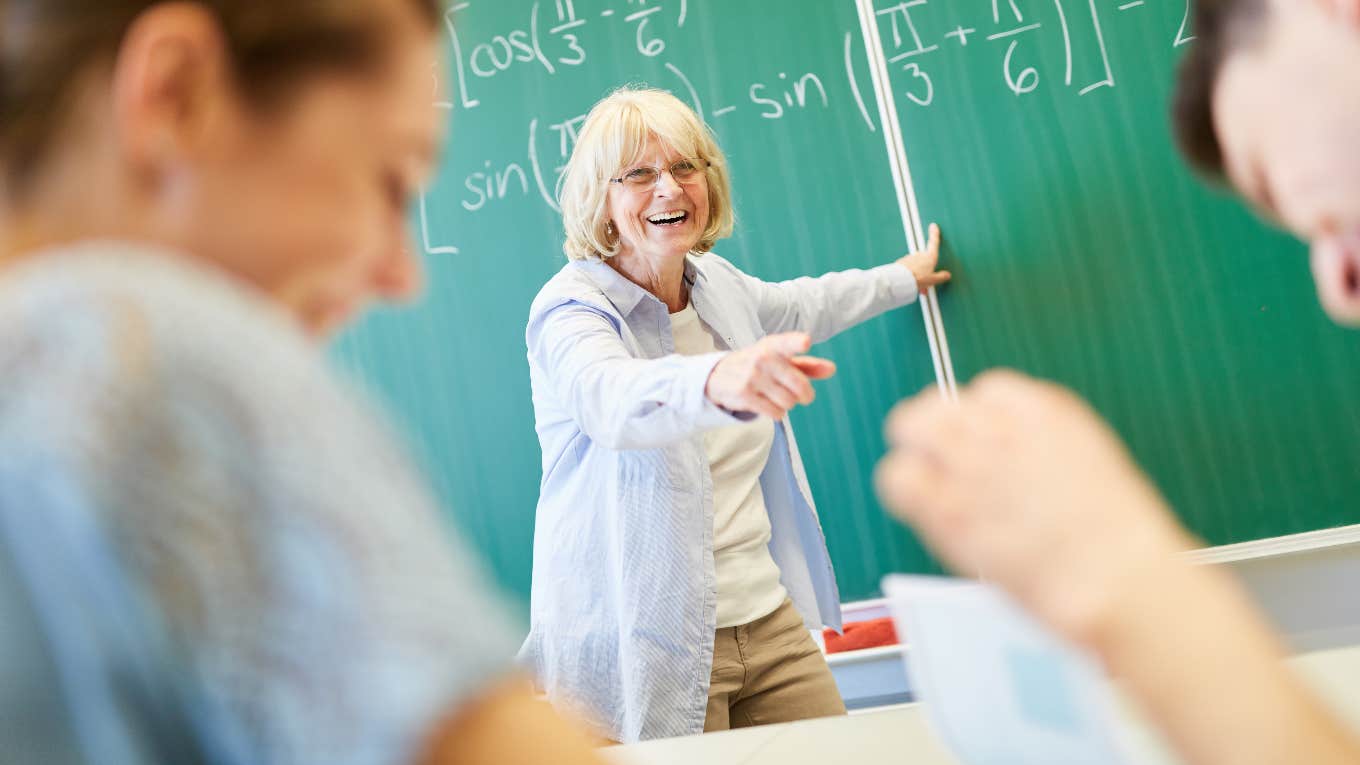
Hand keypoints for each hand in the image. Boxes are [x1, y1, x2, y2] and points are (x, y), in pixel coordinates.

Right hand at [705, 332, 835, 419]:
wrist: (720, 376)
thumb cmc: (758, 365)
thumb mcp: (781, 360)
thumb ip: (807, 365)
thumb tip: (832, 369)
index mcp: (774, 346)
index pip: (787, 342)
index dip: (797, 342)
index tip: (805, 342)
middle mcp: (762, 358)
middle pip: (799, 386)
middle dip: (805, 395)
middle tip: (802, 397)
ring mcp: (751, 376)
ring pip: (789, 402)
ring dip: (788, 404)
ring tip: (777, 397)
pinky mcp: (744, 394)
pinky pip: (775, 412)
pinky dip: (777, 413)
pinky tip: (769, 405)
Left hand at [874, 370, 1192, 645]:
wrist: (1113, 573)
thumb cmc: (1115, 535)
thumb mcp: (1089, 462)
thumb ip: (1041, 447)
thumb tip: (1012, 455)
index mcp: (1045, 410)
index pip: (989, 389)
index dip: (980, 418)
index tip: (983, 441)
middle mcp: (1000, 427)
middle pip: (937, 403)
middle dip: (934, 425)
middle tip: (938, 454)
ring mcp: (969, 464)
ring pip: (908, 427)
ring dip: (914, 450)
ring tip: (927, 478)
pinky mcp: (946, 506)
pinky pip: (898, 477)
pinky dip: (902, 487)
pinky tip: (920, 504)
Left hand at [897, 223, 950, 289]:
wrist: (901, 280)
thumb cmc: (918, 279)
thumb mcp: (933, 280)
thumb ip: (941, 276)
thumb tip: (947, 275)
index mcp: (930, 257)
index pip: (934, 243)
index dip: (934, 234)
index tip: (933, 226)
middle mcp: (920, 255)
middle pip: (925, 259)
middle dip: (925, 269)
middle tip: (925, 280)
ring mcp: (910, 257)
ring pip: (916, 265)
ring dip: (917, 273)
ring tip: (917, 284)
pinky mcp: (902, 262)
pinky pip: (908, 268)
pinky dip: (910, 274)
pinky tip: (910, 282)